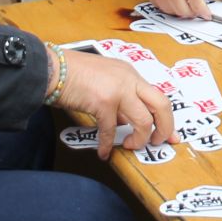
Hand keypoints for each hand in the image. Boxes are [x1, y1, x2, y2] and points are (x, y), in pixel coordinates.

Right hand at [54, 49, 176, 160]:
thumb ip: (119, 98)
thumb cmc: (71, 74)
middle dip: (164, 128)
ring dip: (139, 139)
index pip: (157, 96)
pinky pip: (111, 131)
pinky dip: (107, 145)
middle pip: (161, 105)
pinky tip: (103, 152)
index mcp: (130, 74)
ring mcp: (118, 90)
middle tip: (157, 142)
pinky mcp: (103, 102)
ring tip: (128, 146)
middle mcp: (128, 79)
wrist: (51, 67)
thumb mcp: (104, 80)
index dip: (166, 118)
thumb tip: (126, 122)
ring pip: (143, 121)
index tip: (170, 135)